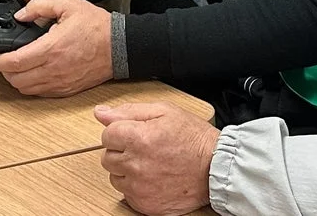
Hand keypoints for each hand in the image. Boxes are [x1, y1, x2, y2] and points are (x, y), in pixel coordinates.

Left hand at [0, 0, 111, 96]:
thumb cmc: (96, 26)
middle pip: (15, 79)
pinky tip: (30, 73)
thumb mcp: (67, 4)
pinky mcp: (65, 90)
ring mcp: (59, 83)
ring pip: (25, 89)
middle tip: (0, 60)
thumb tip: (20, 15)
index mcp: (51, 48)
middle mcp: (53, 70)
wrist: (119, 46)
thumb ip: (39, 5)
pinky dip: (29, 86)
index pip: (14, 62)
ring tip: (14, 66)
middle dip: (3, 70)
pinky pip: (39, 93)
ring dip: (15, 79)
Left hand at [97, 102, 219, 215]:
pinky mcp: (145, 204)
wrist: (216, 167)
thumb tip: (101, 113)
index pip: (106, 135)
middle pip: (107, 157)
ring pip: (115, 177)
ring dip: (127, 170)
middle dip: (122, 151)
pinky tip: (153, 178)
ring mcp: (139, 187)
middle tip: (144, 148)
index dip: (121, 132)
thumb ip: (129, 111)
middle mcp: (136, 165)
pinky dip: (136, 187)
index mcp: (138, 138)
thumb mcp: (164, 112)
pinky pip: (127, 194)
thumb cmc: (194, 139)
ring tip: (150, 163)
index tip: (134, 134)